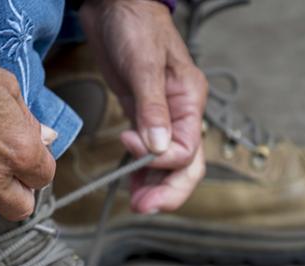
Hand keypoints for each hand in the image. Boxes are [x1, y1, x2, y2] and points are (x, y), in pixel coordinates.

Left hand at [80, 0, 207, 213]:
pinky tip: (131, 183)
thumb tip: (157, 147)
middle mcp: (180, 114)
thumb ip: (151, 108)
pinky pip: (148, 153)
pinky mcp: (141, 116)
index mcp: (190, 101)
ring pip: (167, 164)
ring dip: (154, 186)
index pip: (187, 148)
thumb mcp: (144, 65)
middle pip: (185, 165)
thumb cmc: (135, 24)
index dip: (160, 158)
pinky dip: (141, 171)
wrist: (115, 6)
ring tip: (136, 203)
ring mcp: (161, 117)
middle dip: (168, 190)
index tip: (130, 144)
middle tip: (145, 207)